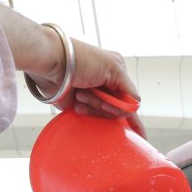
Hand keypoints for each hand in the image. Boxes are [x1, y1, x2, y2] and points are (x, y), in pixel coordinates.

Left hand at [26, 35, 143, 135]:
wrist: (52, 63)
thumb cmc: (81, 59)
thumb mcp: (114, 67)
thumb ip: (129, 89)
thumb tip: (135, 106)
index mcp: (117, 74)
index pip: (131, 100)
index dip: (133, 115)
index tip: (138, 132)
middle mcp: (106, 87)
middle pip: (119, 111)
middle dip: (109, 105)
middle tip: (95, 93)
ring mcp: (93, 97)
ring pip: (106, 116)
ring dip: (95, 106)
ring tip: (81, 94)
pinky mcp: (80, 106)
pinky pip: (92, 119)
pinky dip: (88, 113)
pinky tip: (78, 105)